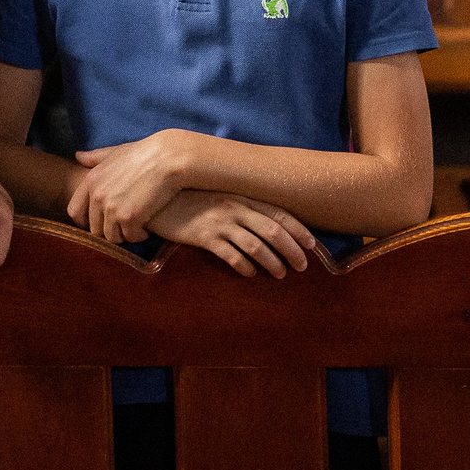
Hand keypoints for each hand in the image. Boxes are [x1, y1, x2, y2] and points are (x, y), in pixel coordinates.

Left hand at [69, 131, 191, 243]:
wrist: (168, 158)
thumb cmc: (144, 153)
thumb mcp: (116, 152)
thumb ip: (95, 158)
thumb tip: (78, 156)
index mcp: (91, 181)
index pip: (74, 211)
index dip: (87, 221)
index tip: (102, 223)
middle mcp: (97, 196)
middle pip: (95, 229)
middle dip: (110, 229)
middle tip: (126, 225)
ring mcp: (112, 208)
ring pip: (112, 237)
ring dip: (125, 234)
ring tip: (138, 225)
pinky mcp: (129, 218)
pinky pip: (131, 237)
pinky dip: (140, 235)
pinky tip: (149, 226)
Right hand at [146, 189, 318, 277]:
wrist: (157, 198)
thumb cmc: (192, 198)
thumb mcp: (220, 196)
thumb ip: (241, 204)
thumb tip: (267, 222)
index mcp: (241, 196)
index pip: (279, 212)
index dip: (298, 230)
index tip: (312, 246)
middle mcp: (234, 207)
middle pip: (273, 229)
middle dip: (292, 249)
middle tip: (302, 266)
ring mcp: (218, 221)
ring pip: (255, 244)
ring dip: (272, 261)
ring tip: (281, 274)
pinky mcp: (202, 236)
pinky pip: (229, 254)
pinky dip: (243, 266)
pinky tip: (250, 273)